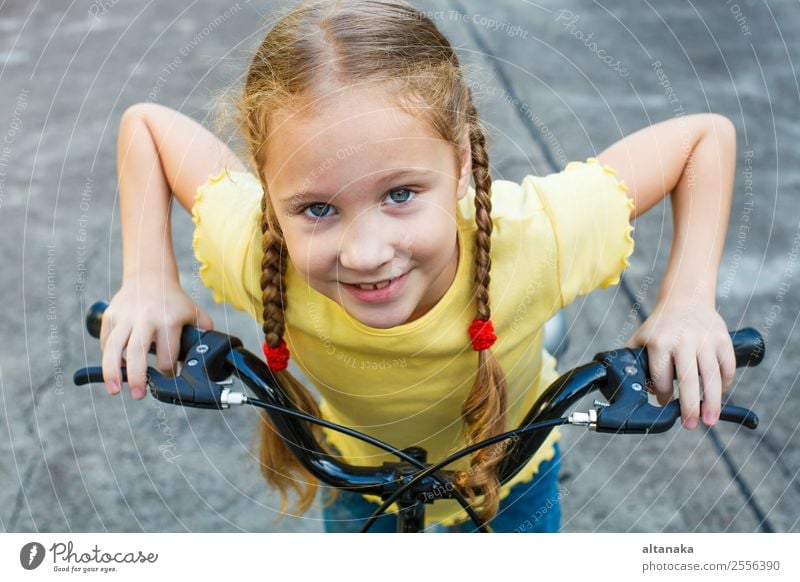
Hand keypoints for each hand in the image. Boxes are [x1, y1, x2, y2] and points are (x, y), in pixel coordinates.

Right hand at [99, 276, 213, 399]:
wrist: (150, 275)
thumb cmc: (173, 299)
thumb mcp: (193, 312)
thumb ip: (203, 332)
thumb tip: (212, 354)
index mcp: (169, 321)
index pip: (167, 355)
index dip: (169, 371)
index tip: (169, 376)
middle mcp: (146, 319)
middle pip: (137, 352)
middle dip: (137, 378)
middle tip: (139, 395)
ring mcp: (126, 317)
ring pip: (114, 348)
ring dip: (112, 372)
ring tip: (114, 390)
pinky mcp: (111, 316)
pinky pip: (106, 341)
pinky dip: (107, 357)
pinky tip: (113, 369)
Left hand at [624, 298, 736, 428]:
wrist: (685, 298)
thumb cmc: (660, 325)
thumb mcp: (640, 338)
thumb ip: (633, 361)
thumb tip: (625, 388)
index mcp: (659, 342)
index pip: (662, 377)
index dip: (664, 396)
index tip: (666, 404)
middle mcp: (683, 340)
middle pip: (689, 379)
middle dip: (691, 406)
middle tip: (690, 425)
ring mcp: (705, 339)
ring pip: (712, 376)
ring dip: (713, 402)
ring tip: (710, 421)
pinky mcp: (722, 338)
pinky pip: (727, 366)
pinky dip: (726, 383)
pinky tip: (720, 394)